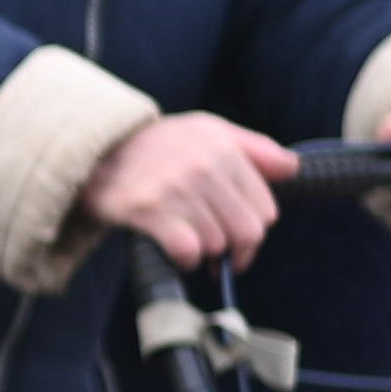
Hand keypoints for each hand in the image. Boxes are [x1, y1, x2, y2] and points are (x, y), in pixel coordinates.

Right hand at [78, 112, 295, 268]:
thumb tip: (293, 168)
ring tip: (192, 243)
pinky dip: (185, 260)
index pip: (265, 209)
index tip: (239, 234)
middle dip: (237, 251)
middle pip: (247, 232)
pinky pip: (187, 250)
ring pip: (216, 244)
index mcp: (224, 149)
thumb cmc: (159, 144)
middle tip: (222, 254)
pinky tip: (177, 252)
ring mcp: (175, 189)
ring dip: (206, 253)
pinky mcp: (148, 211)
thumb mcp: (208, 131)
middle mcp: (203, 167)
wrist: (97, 150)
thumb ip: (255, 148)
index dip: (255, 229)